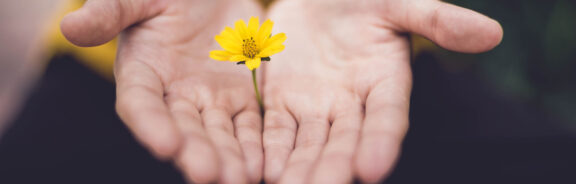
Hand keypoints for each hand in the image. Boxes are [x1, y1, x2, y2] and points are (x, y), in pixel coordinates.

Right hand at [61, 0, 264, 182]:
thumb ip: (111, 12)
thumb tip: (70, 27)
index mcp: (143, 72)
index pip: (141, 103)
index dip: (151, 124)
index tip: (165, 145)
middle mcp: (174, 95)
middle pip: (183, 129)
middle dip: (195, 152)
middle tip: (208, 175)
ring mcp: (209, 100)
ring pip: (218, 134)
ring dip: (228, 158)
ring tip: (239, 180)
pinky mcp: (240, 98)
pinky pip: (248, 126)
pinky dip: (253, 145)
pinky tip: (261, 166)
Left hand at [262, 0, 501, 182]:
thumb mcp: (398, 2)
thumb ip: (436, 18)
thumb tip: (492, 34)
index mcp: (384, 83)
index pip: (387, 118)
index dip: (382, 142)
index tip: (374, 168)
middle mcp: (351, 104)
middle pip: (344, 142)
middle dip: (334, 167)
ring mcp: (315, 107)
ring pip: (308, 144)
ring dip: (300, 169)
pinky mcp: (281, 103)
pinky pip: (275, 130)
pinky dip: (269, 150)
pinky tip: (264, 171)